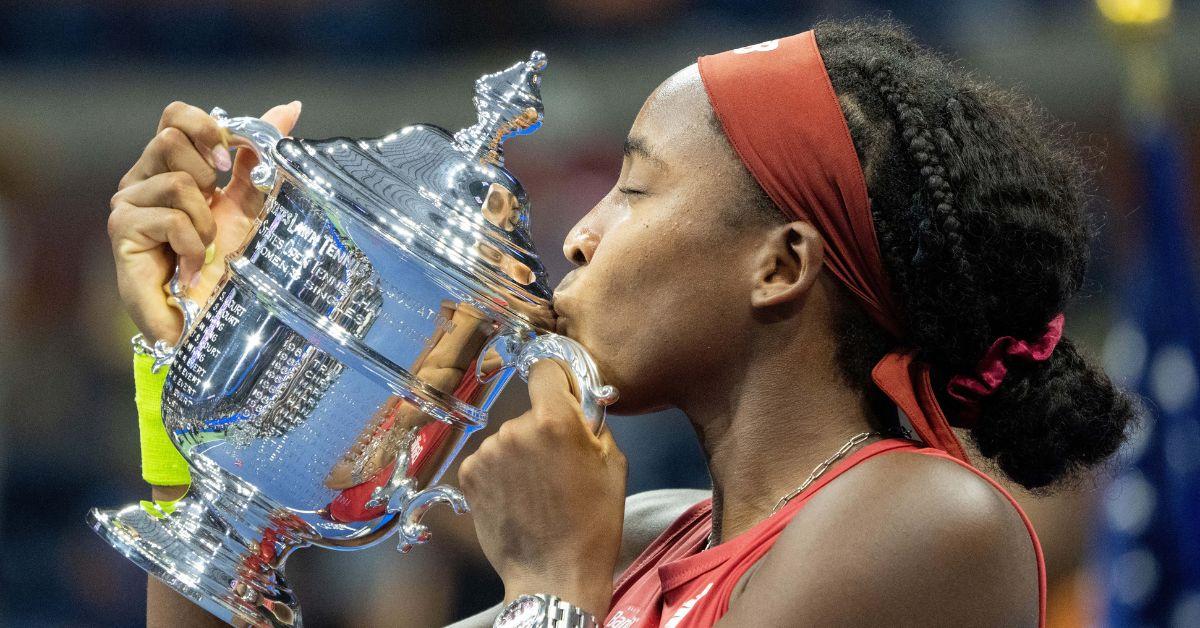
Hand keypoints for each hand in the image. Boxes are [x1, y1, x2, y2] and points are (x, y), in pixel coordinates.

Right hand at [108, 100, 301, 343]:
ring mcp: (128, 204)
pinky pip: (170, 217)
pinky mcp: (121, 230)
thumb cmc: (229, 266)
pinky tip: (192, 268)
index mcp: (171, 167)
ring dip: (205, 220)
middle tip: (212, 216)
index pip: (175, 115)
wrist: (214, 319)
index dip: (205, 126)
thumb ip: (261, 155)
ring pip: (177, 180)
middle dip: (208, 178)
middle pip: (171, 138)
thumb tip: (291, 107)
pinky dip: (194, 245)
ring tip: (205, 249)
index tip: (227, 162)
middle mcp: (143, 179)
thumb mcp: (252, 203)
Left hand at [459, 359, 626, 618]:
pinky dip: (500, 474)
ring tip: (537, 491)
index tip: (563, 398)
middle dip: (542, 430)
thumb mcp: (613, 465)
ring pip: (509, 438)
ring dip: (520, 455)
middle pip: (529, 411)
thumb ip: (593, 424)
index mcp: (555, 420)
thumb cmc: (592, 524)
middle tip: (558, 465)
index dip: (557, 381)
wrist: (554, 575)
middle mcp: (515, 428)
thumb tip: (579, 405)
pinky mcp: (469, 475)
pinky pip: (489, 460)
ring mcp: (488, 452)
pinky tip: (517, 499)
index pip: (545, 368)